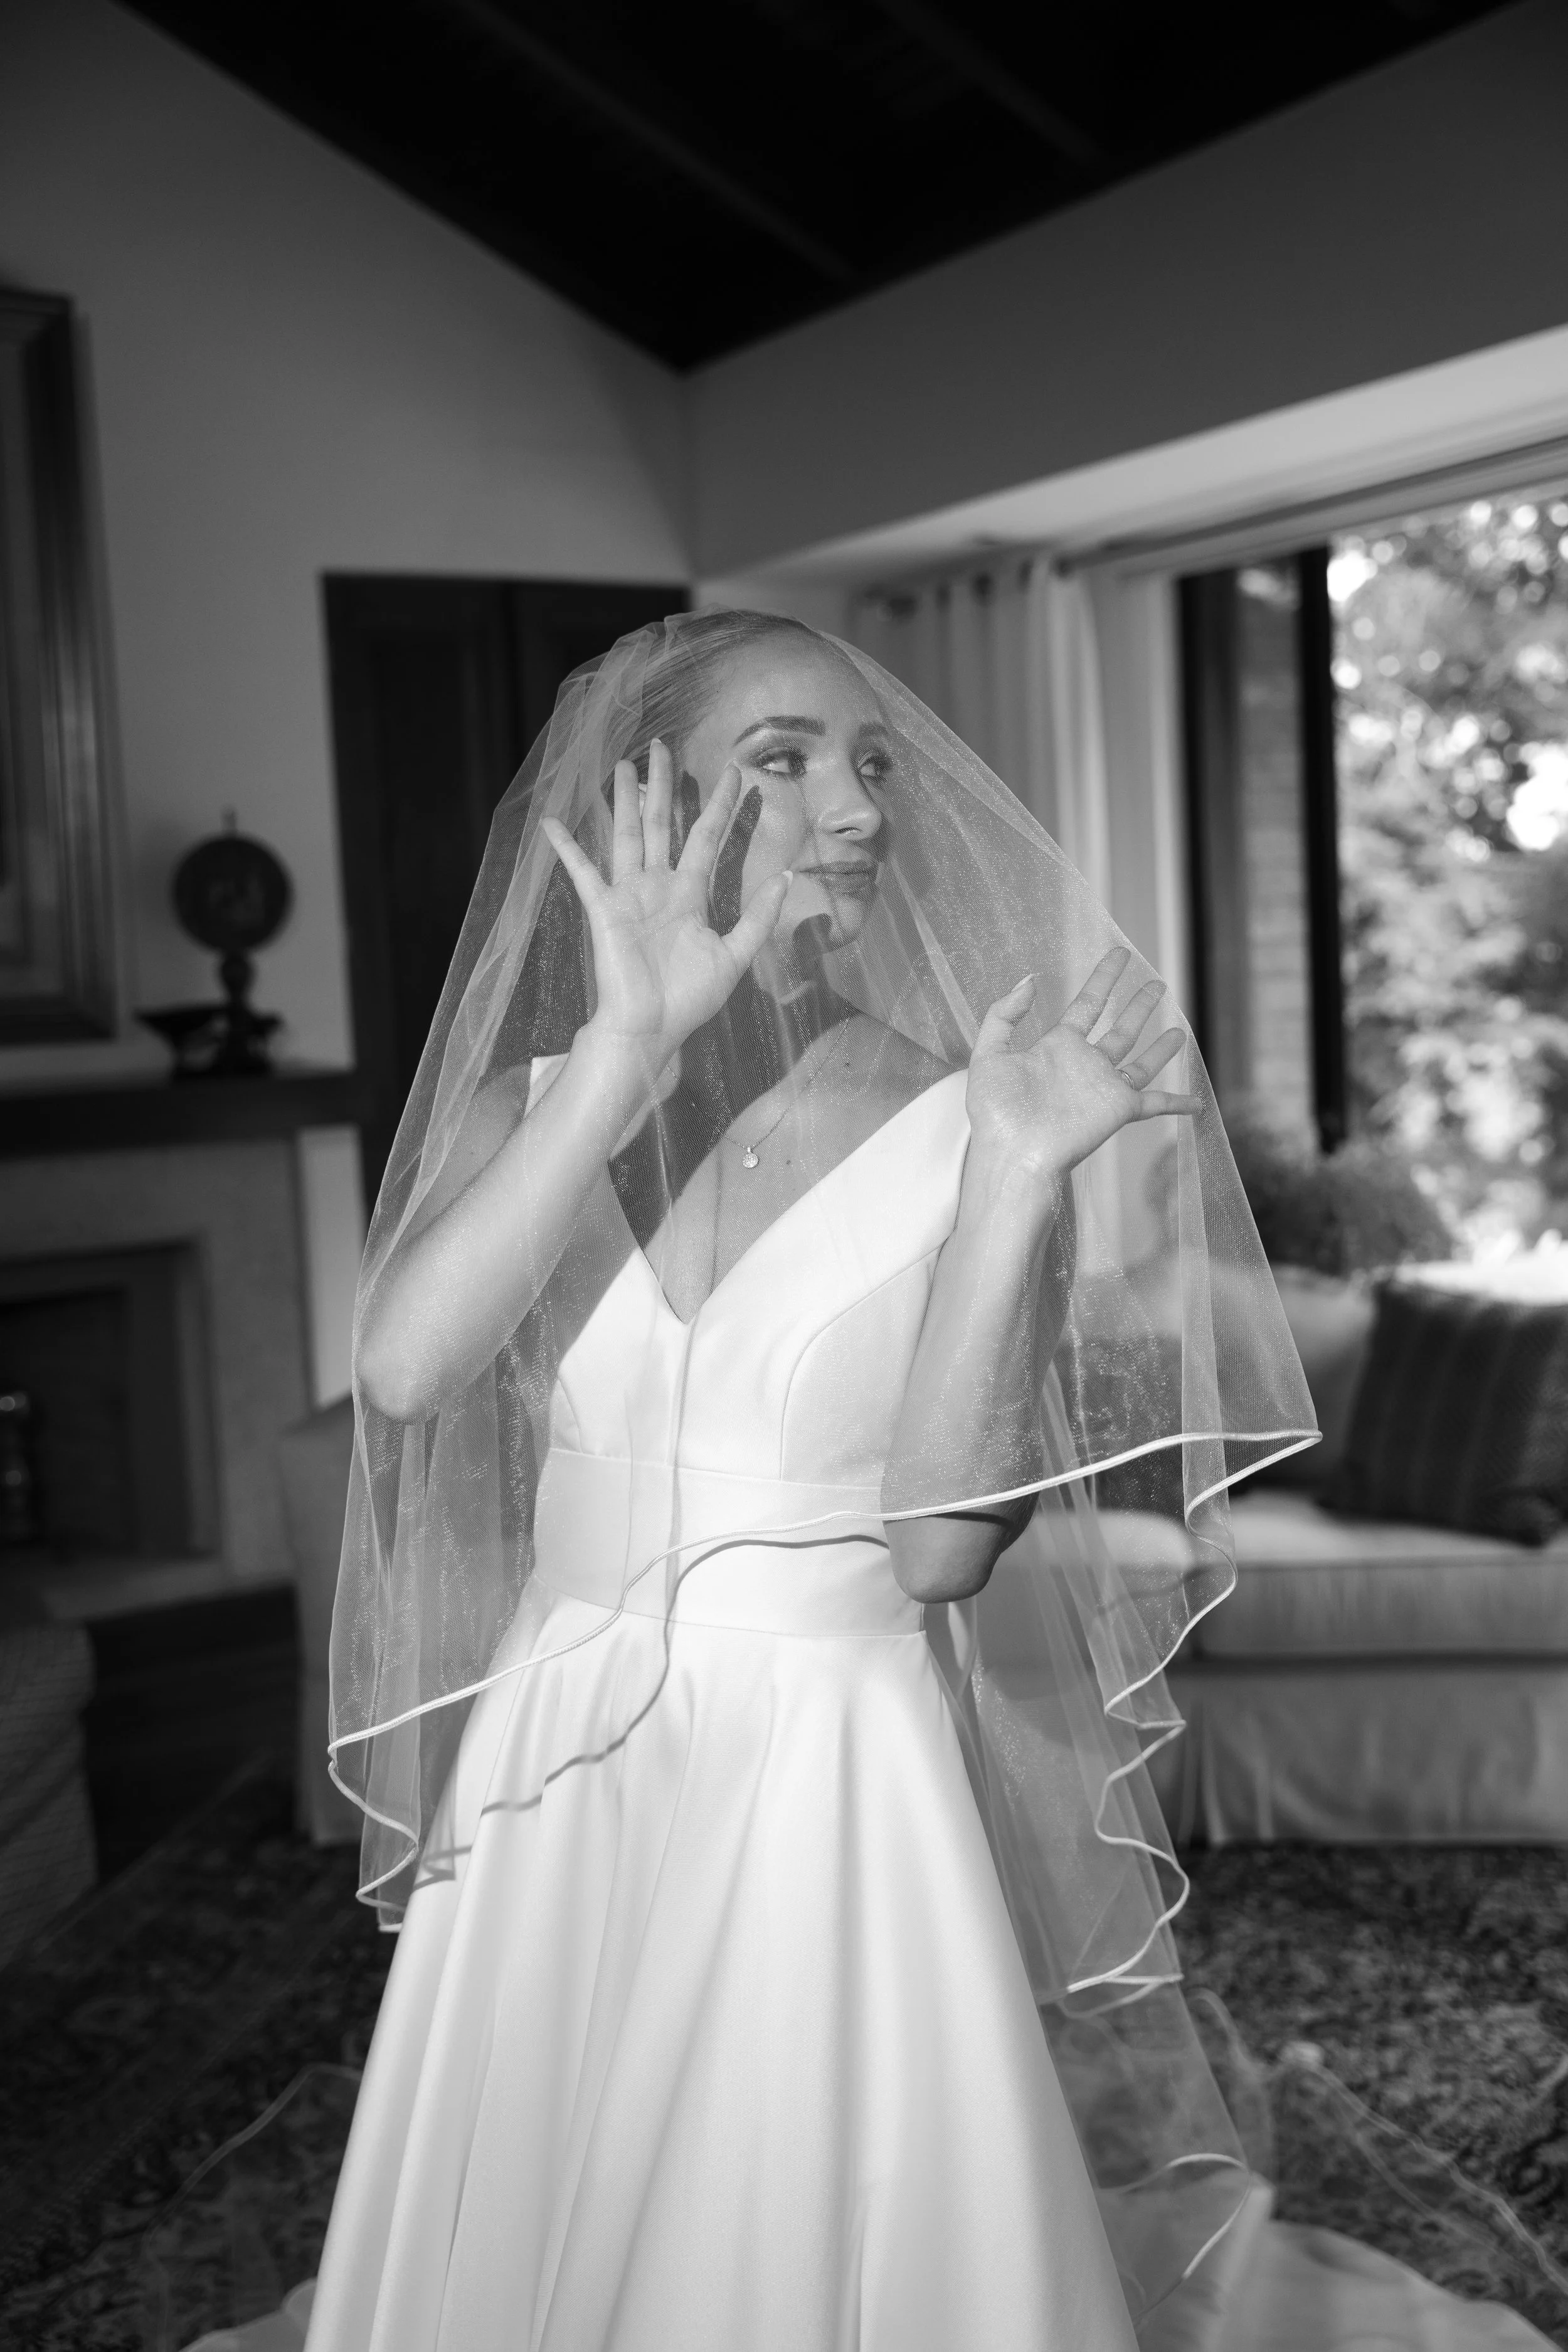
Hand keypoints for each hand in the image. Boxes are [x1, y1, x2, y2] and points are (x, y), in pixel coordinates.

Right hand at [542, 741, 789, 1066]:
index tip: (735, 772)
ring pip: (628, 834)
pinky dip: (567, 848)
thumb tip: (786, 877)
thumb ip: (759, 917)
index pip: (707, 837)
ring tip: (623, 763)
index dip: (721, 804)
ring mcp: (629, 895)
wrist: (650, 1029)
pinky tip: (552, 822)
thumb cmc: (690, 1000)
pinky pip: (582, 872)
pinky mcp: (603, 909)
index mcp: (690, 895)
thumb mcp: (736, 956)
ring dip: (625, 799)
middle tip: (664, 745)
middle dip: (663, 785)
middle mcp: (658, 887)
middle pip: (662, 823)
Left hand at [966, 947, 1200, 1190]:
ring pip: (1141, 1061)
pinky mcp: (1119, 1110)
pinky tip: (1198, 1104)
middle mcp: (1085, 1064)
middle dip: (1137, 1007)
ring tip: (1179, 1029)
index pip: (1088, 1004)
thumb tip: (1030, 979)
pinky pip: (1156, 1103)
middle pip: (1120, 1029)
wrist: (1012, 1154)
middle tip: (1157, 984)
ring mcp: (1104, 1087)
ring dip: (1160, 1047)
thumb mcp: (988, 1055)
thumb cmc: (995, 1113)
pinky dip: (1178, 1103)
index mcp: (1057, 1048)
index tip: (1119, 955)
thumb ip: (1004, 1015)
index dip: (1104, 979)